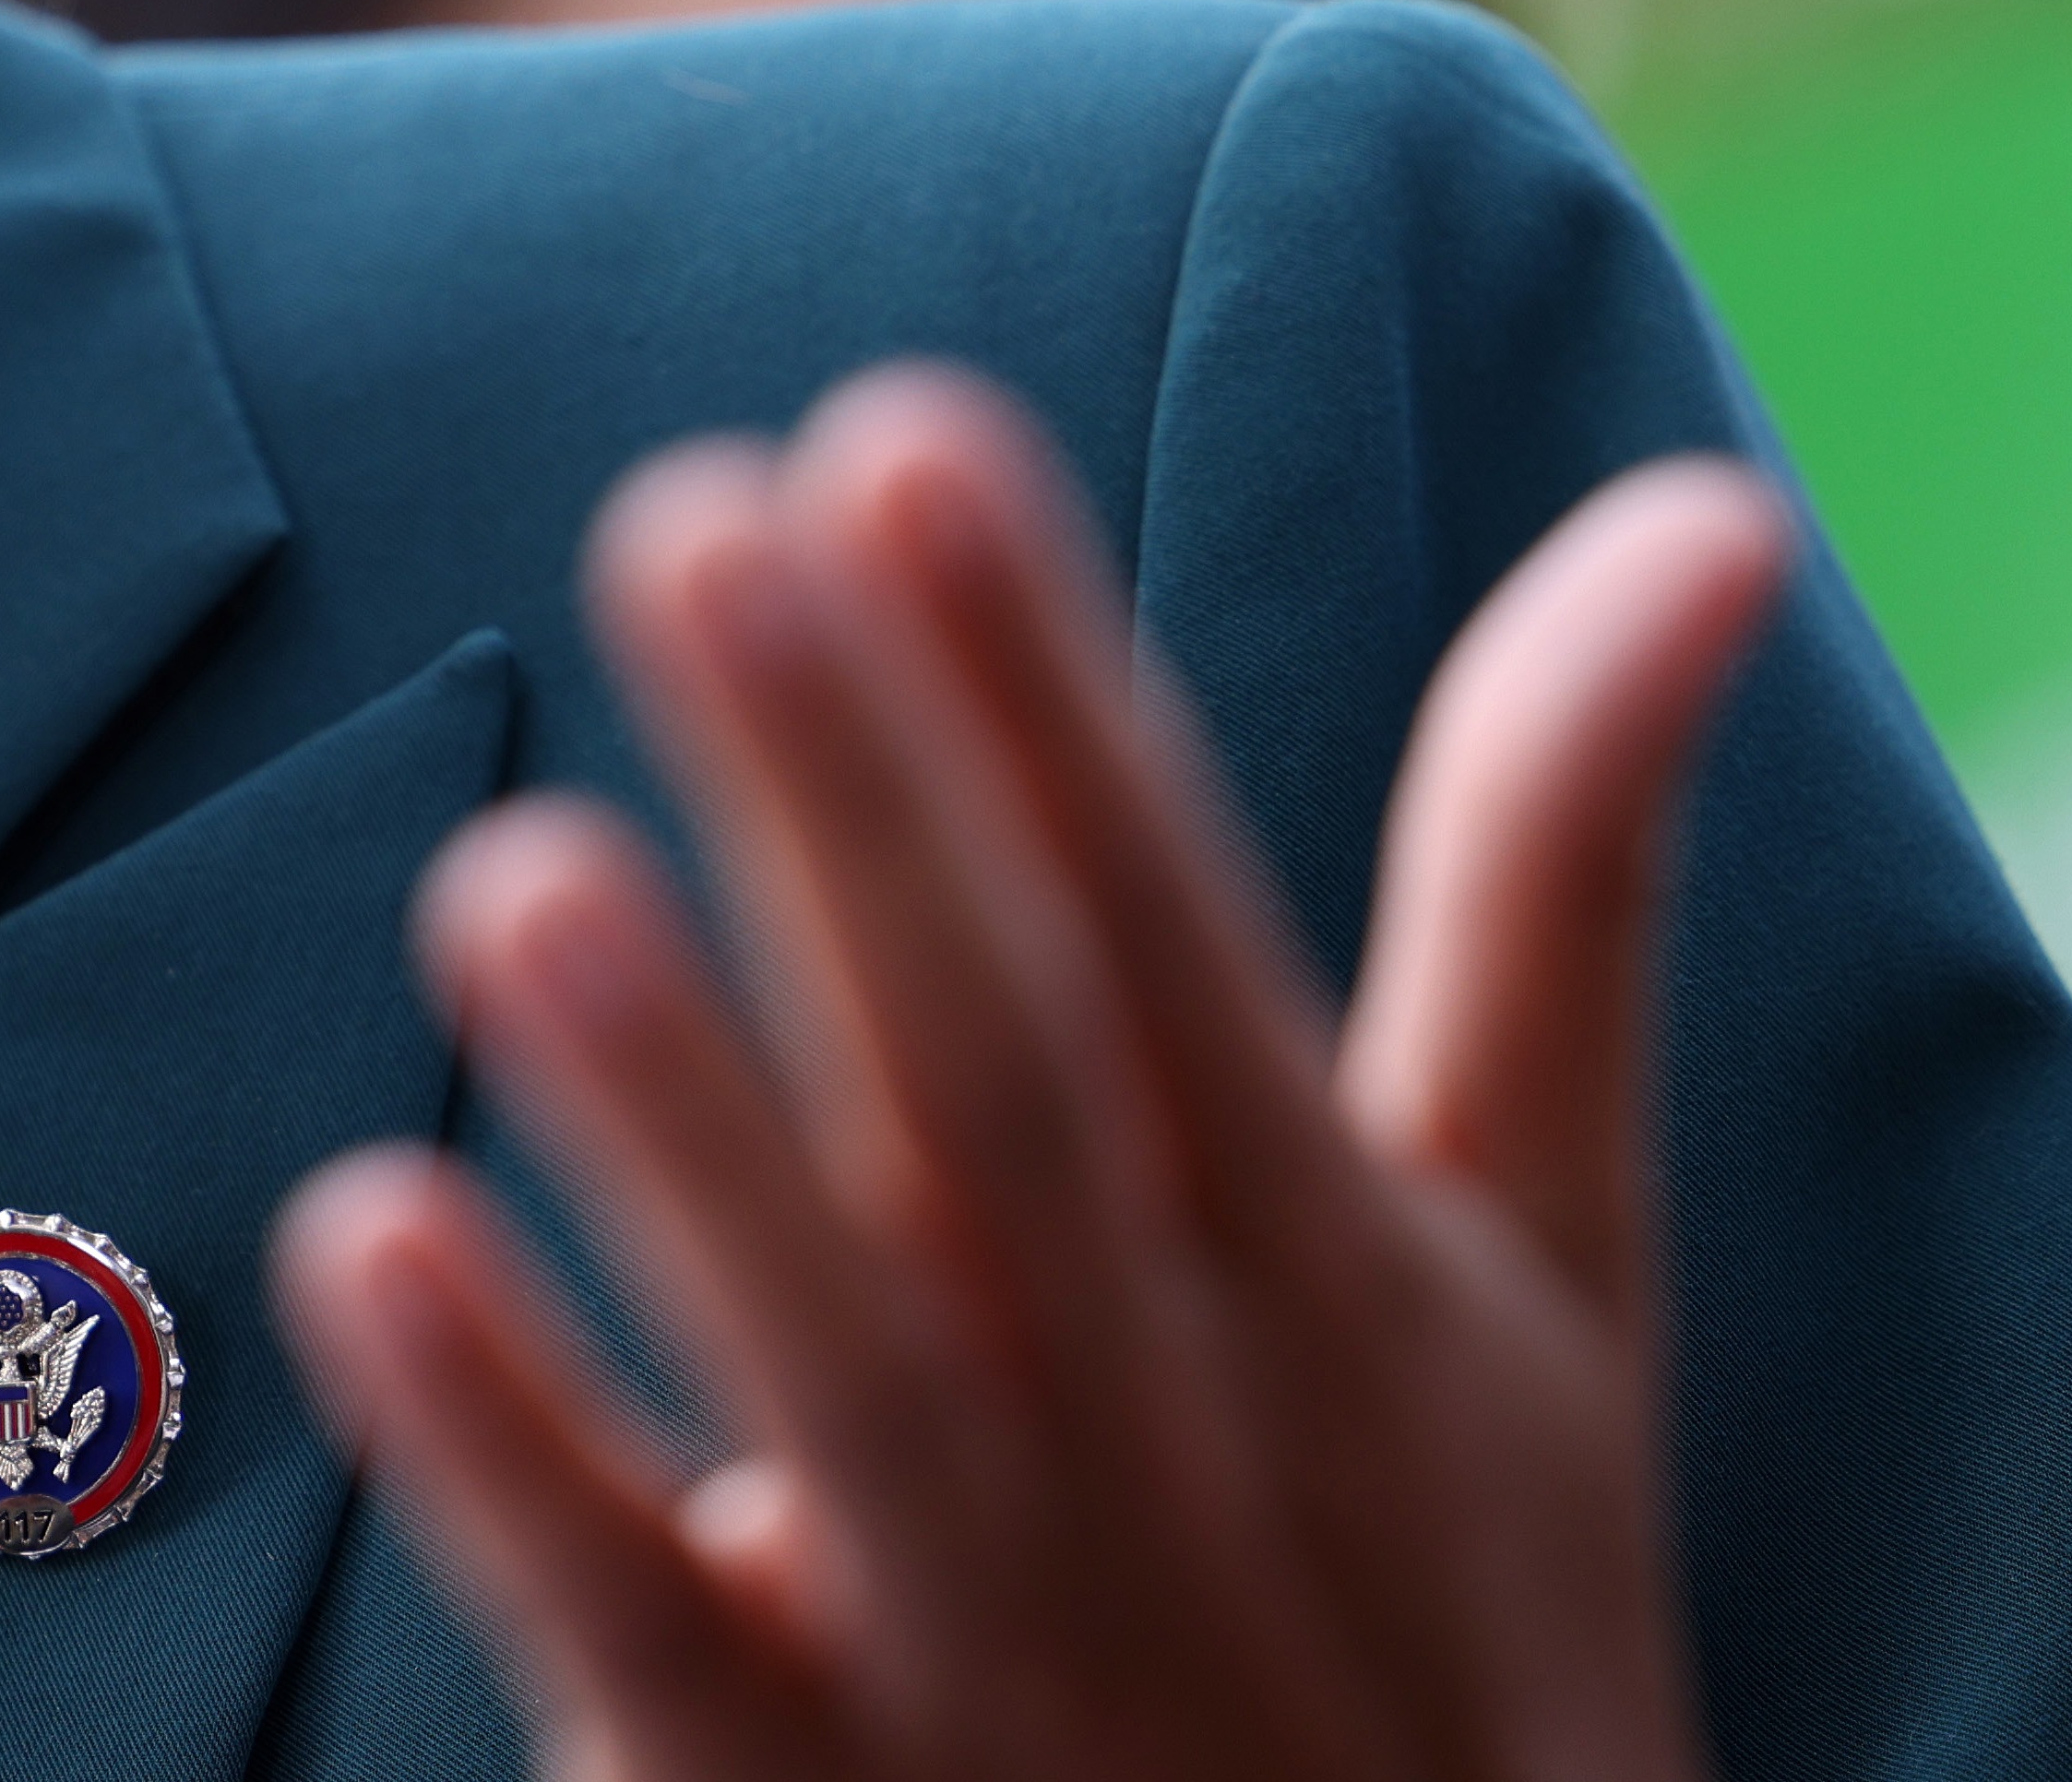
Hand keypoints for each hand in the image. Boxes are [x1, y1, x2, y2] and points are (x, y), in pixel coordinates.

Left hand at [275, 365, 1792, 1780]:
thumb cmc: (1463, 1624)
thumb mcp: (1543, 1263)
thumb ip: (1558, 871)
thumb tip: (1710, 500)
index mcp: (1320, 1259)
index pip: (1169, 926)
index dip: (1043, 696)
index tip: (903, 435)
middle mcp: (1160, 1423)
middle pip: (992, 1089)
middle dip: (850, 815)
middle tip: (686, 522)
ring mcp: (982, 1635)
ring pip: (828, 1356)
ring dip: (676, 1126)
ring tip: (514, 872)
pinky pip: (641, 1624)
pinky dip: (512, 1451)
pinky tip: (361, 1235)